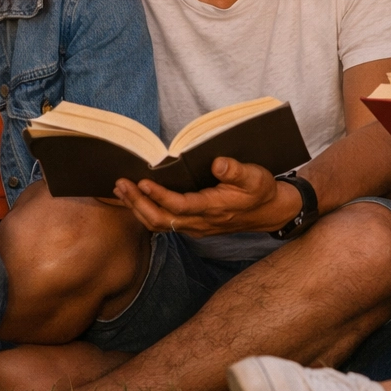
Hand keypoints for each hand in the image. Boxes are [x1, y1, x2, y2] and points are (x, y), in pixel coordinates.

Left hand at [112, 157, 295, 237]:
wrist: (270, 212)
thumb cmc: (261, 191)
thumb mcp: (255, 177)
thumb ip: (236, 171)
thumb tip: (217, 163)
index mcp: (213, 208)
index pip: (179, 206)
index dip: (159, 195)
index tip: (142, 181)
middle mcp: (200, 222)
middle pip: (161, 220)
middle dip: (138, 203)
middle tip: (120, 185)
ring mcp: (195, 227)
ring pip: (159, 224)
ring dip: (138, 208)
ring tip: (121, 190)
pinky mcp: (193, 226)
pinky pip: (164, 224)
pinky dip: (147, 211)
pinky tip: (137, 198)